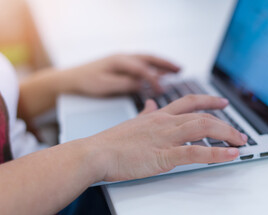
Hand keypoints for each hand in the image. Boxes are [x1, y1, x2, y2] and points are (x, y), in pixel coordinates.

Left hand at [61, 54, 179, 95]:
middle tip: (180, 69)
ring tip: (176, 71)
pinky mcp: (122, 66)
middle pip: (149, 58)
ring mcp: (123, 60)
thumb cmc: (86, 81)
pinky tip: (159, 75)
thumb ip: (124, 84)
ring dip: (162, 65)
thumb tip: (141, 84)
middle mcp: (123, 57)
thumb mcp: (104, 85)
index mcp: (119, 61)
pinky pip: (142, 66)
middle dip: (166, 63)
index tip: (162, 89)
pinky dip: (154, 69)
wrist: (71, 78)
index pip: (142, 69)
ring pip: (147, 60)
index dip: (154, 79)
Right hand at [88, 95, 247, 181]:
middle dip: (225, 122)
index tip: (222, 102)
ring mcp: (166, 138)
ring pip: (203, 128)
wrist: (96, 153)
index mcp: (158, 115)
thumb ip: (146, 113)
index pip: (189, 101)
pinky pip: (196, 152)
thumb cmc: (111, 142)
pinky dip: (216, 153)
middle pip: (202, 115)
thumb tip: (151, 105)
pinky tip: (230, 154)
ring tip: (240, 141)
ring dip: (226, 134)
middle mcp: (165, 122)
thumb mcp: (132, 122)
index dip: (209, 100)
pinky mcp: (164, 155)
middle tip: (239, 131)